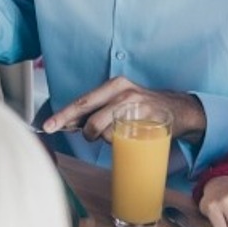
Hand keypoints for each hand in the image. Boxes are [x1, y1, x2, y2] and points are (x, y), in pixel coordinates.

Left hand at [42, 76, 204, 142]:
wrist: (179, 109)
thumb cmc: (144, 107)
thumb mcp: (120, 101)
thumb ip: (97, 110)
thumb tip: (69, 123)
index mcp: (113, 85)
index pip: (82, 102)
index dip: (63, 116)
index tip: (48, 126)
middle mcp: (123, 92)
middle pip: (89, 118)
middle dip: (83, 132)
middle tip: (90, 135)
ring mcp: (135, 106)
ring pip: (104, 131)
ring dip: (105, 139)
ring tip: (118, 133)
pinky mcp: (145, 120)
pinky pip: (120, 137)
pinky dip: (118, 141)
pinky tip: (127, 136)